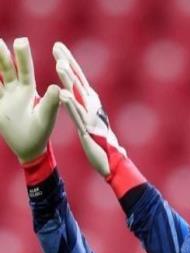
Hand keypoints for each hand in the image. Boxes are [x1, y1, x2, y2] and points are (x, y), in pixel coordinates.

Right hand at [0, 37, 59, 162]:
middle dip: (1, 55)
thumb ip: (50, 104)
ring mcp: (4, 98)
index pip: (25, 70)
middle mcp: (15, 91)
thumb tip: (57, 88)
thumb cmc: (42, 133)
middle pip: (6, 69)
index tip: (21, 41)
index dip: (22, 57)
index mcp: (29, 91)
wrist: (29, 148)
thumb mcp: (47, 118)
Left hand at [53, 42, 126, 176]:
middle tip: (57, 46)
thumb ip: (90, 112)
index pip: (80, 80)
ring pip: (78, 95)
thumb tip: (87, 101)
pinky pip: (77, 116)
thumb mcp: (95, 124)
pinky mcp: (88, 131)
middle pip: (79, 81)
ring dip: (69, 80)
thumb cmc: (105, 146)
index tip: (60, 48)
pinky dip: (70, 105)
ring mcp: (91, 118)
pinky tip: (62, 95)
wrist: (115, 164)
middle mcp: (94, 108)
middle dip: (68, 63)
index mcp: (94, 105)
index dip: (70, 64)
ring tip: (58, 64)